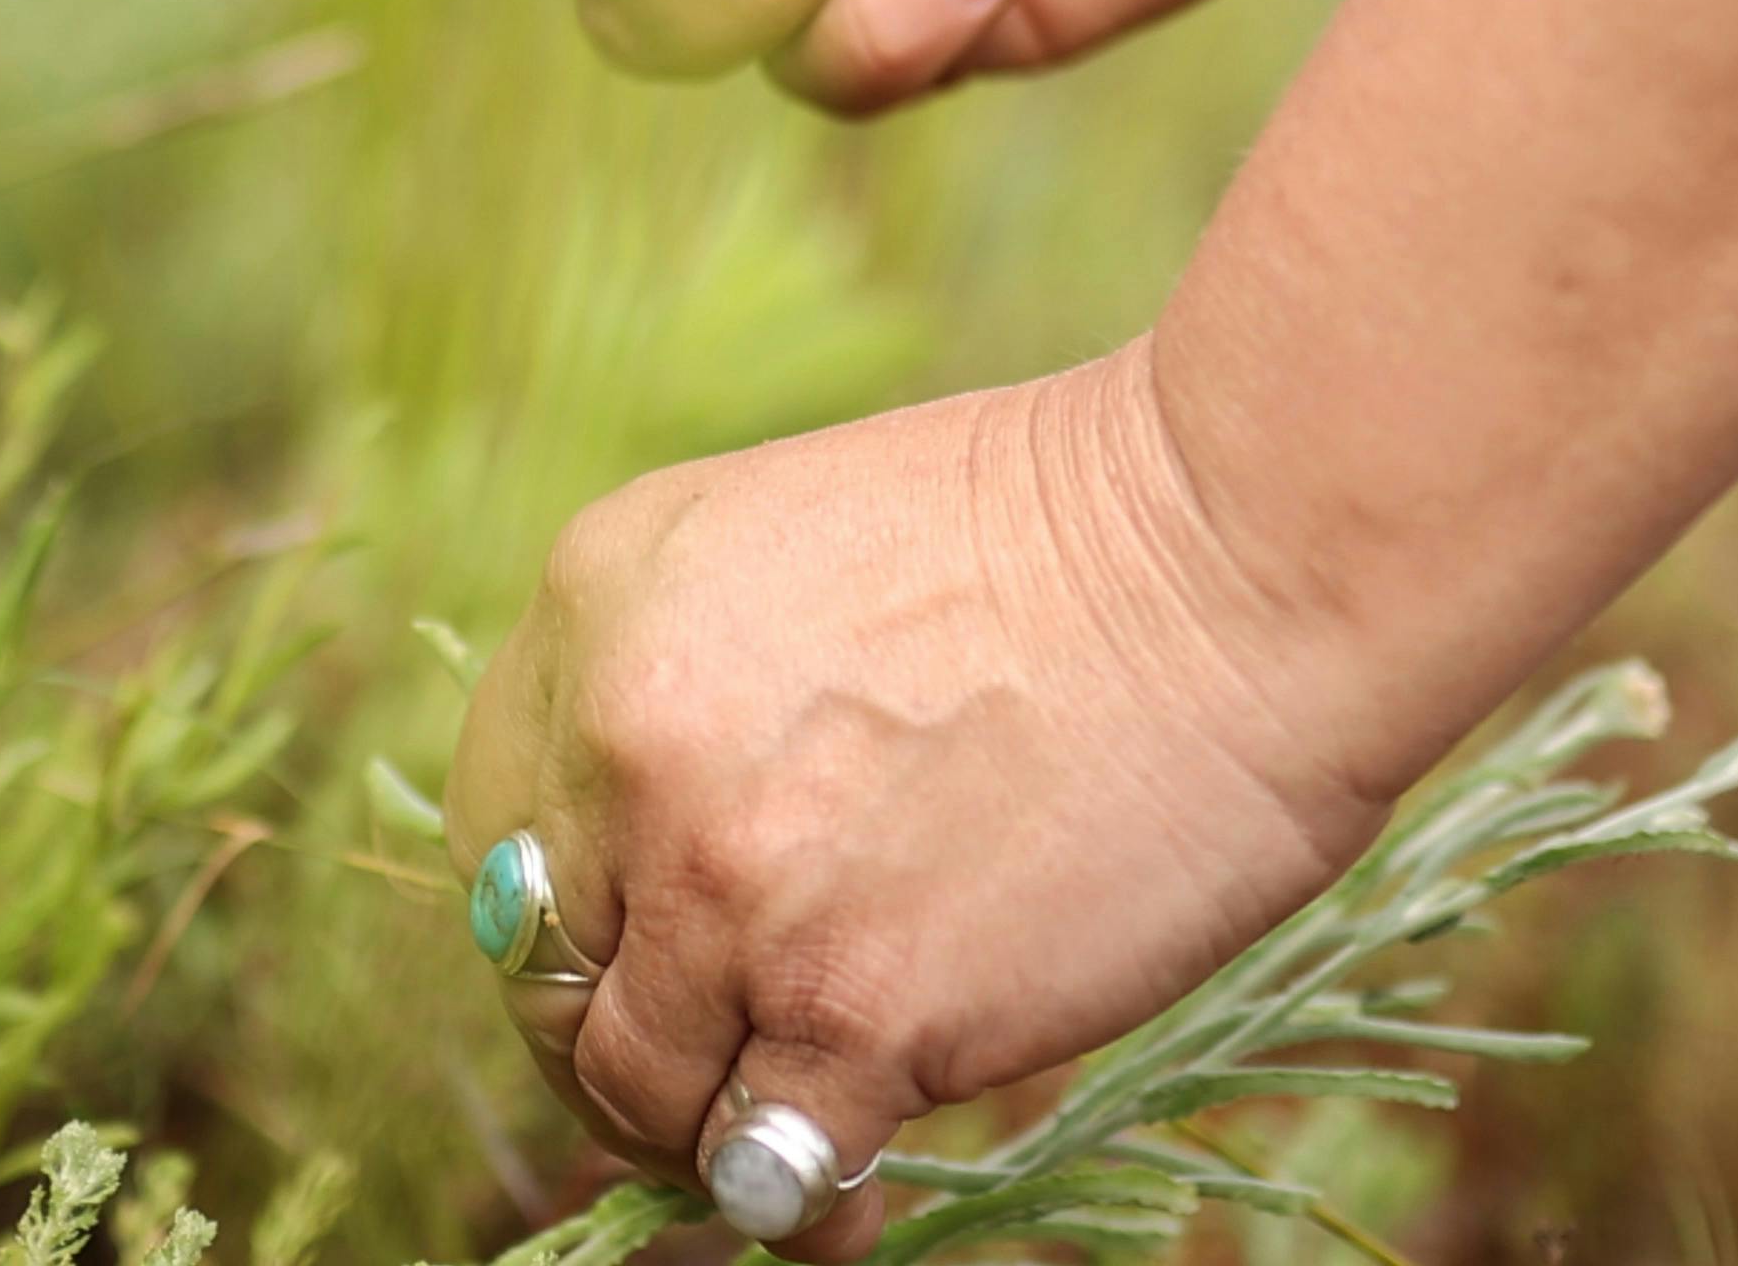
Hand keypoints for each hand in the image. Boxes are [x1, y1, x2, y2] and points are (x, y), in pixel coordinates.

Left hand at [440, 347, 1416, 1260]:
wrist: (1239, 563)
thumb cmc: (1067, 538)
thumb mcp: (793, 547)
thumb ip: (696, 683)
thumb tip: (656, 865)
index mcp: (600, 601)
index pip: (498, 821)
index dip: (558, 922)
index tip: (613, 968)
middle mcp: (628, 746)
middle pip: (546, 971)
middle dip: (608, 1046)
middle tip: (680, 1086)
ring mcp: (732, 889)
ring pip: (640, 1089)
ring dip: (698, 1134)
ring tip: (771, 1150)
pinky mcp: (852, 1008)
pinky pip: (768, 1163)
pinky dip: (801, 1204)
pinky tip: (847, 1204)